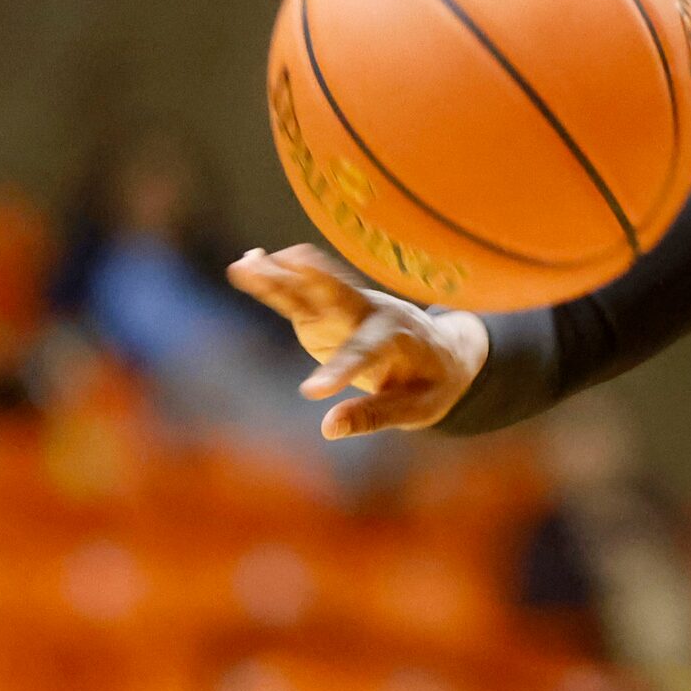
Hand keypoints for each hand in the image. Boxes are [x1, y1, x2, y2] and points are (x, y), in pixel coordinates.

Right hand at [226, 244, 490, 436]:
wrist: (445, 350)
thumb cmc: (432, 383)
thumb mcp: (417, 408)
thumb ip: (374, 416)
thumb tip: (328, 428)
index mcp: (399, 338)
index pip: (365, 353)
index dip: (339, 370)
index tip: (312, 393)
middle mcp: (371, 314)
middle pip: (338, 296)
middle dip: (311, 281)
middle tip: (285, 263)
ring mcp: (346, 310)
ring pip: (311, 289)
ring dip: (280, 275)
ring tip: (245, 262)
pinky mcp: (325, 313)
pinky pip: (297, 296)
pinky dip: (273, 279)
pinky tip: (246, 264)